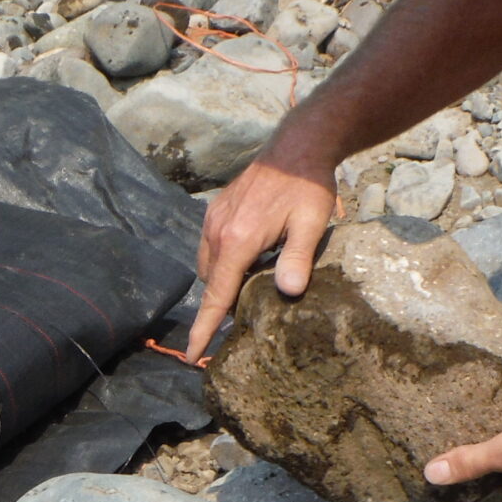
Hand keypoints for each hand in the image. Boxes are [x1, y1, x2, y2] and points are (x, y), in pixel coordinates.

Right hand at [184, 149, 339, 359]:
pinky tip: (250, 258)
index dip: (203, 329)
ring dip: (223, 282)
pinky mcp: (216, 211)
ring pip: (209, 267)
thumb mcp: (310, 224)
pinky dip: (223, 262)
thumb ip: (297, 259)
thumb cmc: (307, 185)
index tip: (190, 356)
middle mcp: (217, 232)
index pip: (216, 296)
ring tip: (253, 284)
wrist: (296, 146)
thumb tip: (289, 293)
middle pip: (211, 285)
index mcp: (237, 240)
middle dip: (221, 304)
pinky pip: (211, 248)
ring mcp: (213, 220)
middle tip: (250, 314)